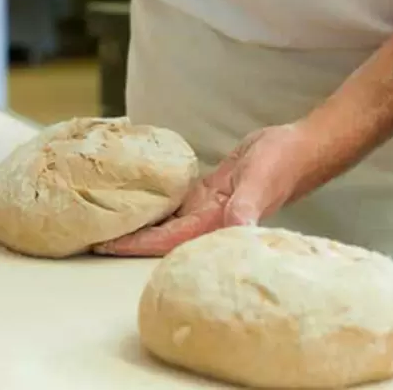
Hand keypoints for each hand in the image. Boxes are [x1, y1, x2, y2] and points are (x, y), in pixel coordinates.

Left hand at [94, 123, 319, 255]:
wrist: (300, 146)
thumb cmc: (283, 163)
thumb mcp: (260, 181)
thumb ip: (247, 206)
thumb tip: (237, 227)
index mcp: (215, 223)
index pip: (166, 241)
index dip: (135, 245)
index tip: (105, 246)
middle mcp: (208, 220)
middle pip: (159, 236)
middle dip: (127, 239)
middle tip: (91, 236)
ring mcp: (208, 207)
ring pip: (165, 221)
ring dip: (139, 223)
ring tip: (106, 221)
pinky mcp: (209, 192)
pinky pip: (175, 201)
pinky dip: (155, 202)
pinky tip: (135, 199)